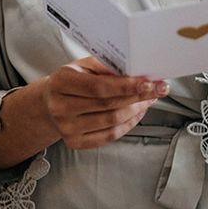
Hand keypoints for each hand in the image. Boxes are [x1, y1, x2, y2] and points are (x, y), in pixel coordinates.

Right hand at [42, 56, 167, 149]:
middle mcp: (61, 107)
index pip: (99, 87)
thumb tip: (135, 72)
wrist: (49, 103)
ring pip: (112, 121)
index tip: (149, 83)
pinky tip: (137, 113)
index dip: (126, 86)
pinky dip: (128, 124)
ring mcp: (67, 128)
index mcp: (61, 82)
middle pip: (108, 105)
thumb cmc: (71, 80)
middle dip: (138, 96)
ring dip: (136, 110)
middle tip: (158, 89)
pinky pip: (110, 135)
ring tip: (149, 99)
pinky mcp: (75, 143)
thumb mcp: (83, 65)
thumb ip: (105, 66)